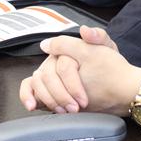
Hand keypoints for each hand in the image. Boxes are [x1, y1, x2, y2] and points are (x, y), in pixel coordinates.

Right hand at [19, 26, 140, 116]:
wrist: (113, 86)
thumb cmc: (109, 67)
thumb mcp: (107, 49)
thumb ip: (98, 36)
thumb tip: (84, 30)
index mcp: (66, 50)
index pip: (62, 66)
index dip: (72, 84)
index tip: (83, 99)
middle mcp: (54, 61)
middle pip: (48, 76)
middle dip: (61, 95)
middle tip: (75, 108)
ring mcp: (48, 74)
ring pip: (37, 83)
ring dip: (49, 99)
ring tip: (64, 111)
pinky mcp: (44, 88)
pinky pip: (28, 87)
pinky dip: (26, 95)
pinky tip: (32, 106)